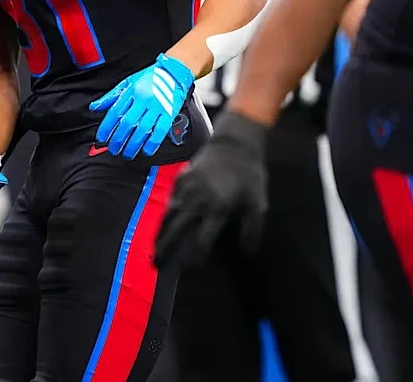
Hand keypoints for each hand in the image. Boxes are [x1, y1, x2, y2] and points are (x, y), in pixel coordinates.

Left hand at [90, 53, 194, 158]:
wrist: (173, 72)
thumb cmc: (149, 78)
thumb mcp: (127, 82)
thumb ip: (111, 96)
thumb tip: (94, 107)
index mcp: (131, 91)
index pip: (115, 112)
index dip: (107, 127)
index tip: (102, 138)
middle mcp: (143, 99)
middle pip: (127, 123)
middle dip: (118, 139)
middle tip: (114, 150)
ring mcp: (157, 106)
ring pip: (142, 129)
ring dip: (133, 144)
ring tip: (127, 154)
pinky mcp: (169, 113)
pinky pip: (160, 130)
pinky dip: (153, 143)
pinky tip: (146, 151)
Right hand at [153, 110, 268, 269]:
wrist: (234, 142)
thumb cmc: (250, 175)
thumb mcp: (258, 203)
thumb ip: (252, 230)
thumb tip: (248, 254)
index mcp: (218, 209)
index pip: (202, 240)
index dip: (196, 257)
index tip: (191, 270)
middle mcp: (198, 200)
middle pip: (176, 229)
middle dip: (165, 249)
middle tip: (157, 265)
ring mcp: (187, 188)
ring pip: (168, 215)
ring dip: (160, 233)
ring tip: (155, 248)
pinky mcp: (181, 178)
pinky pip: (171, 200)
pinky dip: (166, 214)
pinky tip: (165, 223)